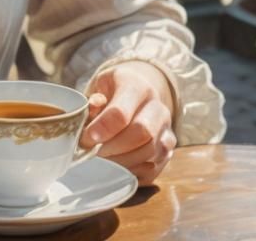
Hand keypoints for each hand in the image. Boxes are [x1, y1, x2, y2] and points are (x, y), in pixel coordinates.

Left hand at [81, 61, 175, 185]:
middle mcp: (157, 106)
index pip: (121, 112)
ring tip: (103, 161)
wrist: (136, 93)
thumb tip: (93, 107)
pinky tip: (118, 166)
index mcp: (136, 86)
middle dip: (114, 147)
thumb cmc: (111, 91)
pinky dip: (133, 170)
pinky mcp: (168, 149)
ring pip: (150, 152)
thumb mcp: (99, 87)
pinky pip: (154, 167)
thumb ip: (94, 100)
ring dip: (123, 161)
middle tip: (94, 153)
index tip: (87, 138)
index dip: (103, 129)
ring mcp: (166, 128)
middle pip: (142, 133)